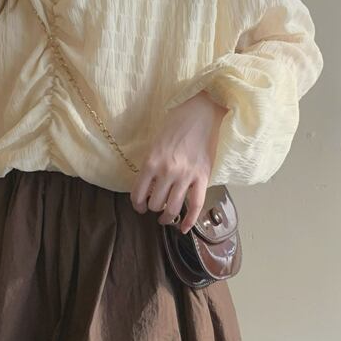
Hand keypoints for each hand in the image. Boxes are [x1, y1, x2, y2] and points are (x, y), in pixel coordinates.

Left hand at [130, 90, 228, 233]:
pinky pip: (195, 206)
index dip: (137, 205)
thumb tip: (150, 187)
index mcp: (151, 162)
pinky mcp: (202, 177)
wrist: (201, 111)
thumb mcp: (155, 143)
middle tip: (155, 208)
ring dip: (167, 217)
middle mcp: (167, 172)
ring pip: (173, 209)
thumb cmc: (175, 123)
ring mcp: (186, 176)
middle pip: (155, 204)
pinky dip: (189, 221)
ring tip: (166, 218)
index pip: (138, 194)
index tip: (140, 207)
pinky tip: (184, 228)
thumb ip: (151, 165)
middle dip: (153, 209)